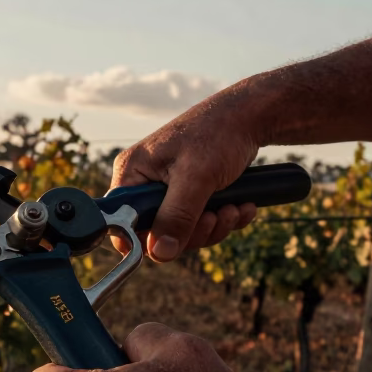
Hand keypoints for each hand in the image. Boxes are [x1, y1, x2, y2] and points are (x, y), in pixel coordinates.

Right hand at [111, 89, 260, 260]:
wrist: (249, 118)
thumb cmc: (217, 134)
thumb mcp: (196, 177)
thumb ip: (176, 216)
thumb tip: (160, 253)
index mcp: (133, 173)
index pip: (122, 223)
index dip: (147, 240)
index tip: (177, 241)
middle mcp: (146, 183)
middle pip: (158, 233)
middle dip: (194, 231)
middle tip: (216, 217)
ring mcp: (169, 189)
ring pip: (184, 231)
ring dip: (214, 226)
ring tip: (234, 209)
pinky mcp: (192, 193)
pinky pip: (202, 221)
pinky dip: (224, 218)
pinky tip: (241, 206)